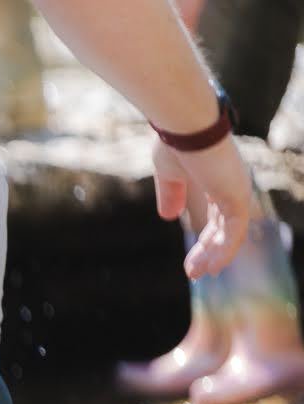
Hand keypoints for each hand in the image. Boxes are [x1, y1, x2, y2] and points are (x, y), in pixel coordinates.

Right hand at [153, 134, 254, 277]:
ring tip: (199, 274)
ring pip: (230, 234)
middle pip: (223, 229)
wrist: (185, 128)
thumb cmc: (176, 143)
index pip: (216, 218)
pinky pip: (234, 232)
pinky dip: (225, 251)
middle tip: (194, 273)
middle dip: (208, 252)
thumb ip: (171, 194)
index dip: (204, 240)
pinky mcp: (236, 197)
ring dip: (215, 256)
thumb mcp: (168, 174)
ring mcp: (236, 192)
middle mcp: (232, 187)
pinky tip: (213, 267)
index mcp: (218, 181)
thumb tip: (168, 217)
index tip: (191, 260)